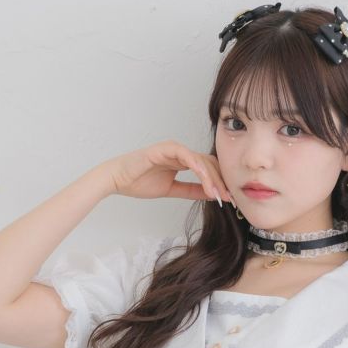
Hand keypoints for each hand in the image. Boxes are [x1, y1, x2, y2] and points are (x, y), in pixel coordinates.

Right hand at [100, 141, 232, 204]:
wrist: (118, 179)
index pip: (208, 169)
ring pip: (200, 160)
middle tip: (228, 198)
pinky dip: (197, 166)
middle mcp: (180, 152)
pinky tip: (205, 178)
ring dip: (211, 177)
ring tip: (218, 193)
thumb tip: (211, 194)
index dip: (219, 183)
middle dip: (220, 182)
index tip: (228, 198)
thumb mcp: (172, 190)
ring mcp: (173, 149)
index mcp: (182, 161)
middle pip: (209, 164)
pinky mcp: (165, 149)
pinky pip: (186, 155)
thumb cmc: (139, 182)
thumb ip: (191, 190)